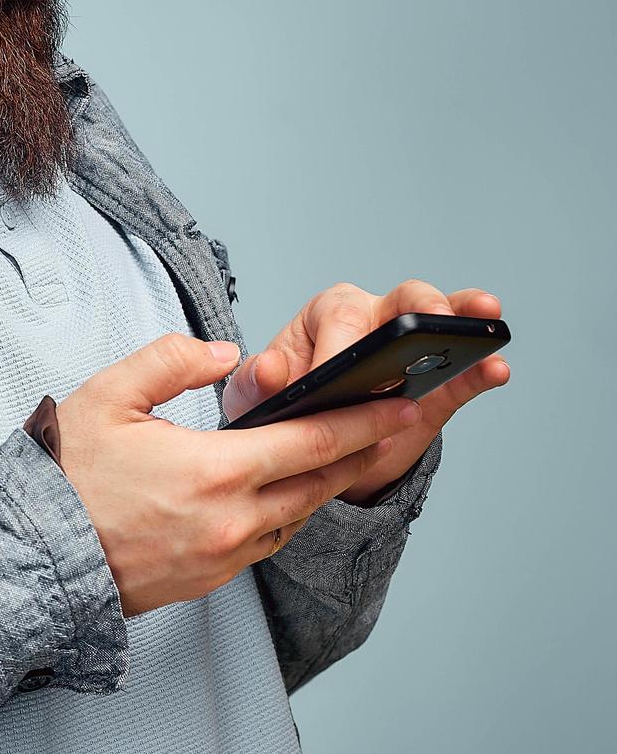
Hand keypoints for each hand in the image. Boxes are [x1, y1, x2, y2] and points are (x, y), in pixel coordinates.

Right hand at [54, 333, 422, 616]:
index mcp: (216, 469)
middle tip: (393, 423)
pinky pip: (265, 543)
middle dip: (361, 451)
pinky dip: (282, 515)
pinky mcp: (210, 581)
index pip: (314, 441)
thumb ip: (172, 359)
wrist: (31, 558)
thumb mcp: (108, 395)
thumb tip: (227, 354)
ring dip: (320, 485)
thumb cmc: (64, 476)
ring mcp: (224, 557)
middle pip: (321, 483)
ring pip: (296, 517)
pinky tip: (279, 493)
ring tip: (339, 453)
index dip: (365, 421)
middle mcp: (232, 521)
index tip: (402, 403)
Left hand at [220, 281, 509, 502]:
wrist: (313, 453)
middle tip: (427, 319)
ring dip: (464, 317)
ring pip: (440, 323)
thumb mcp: (258, 402)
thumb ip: (258, 384)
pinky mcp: (439, 385)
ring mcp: (412, 350)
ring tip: (485, 318)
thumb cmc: (284, 411)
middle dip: (416, 307)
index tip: (335, 379)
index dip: (339, 349)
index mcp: (325, 316)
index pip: (339, 318)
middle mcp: (373, 320)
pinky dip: (482, 370)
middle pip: (400, 300)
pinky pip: (464, 373)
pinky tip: (495, 369)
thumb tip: (271, 371)